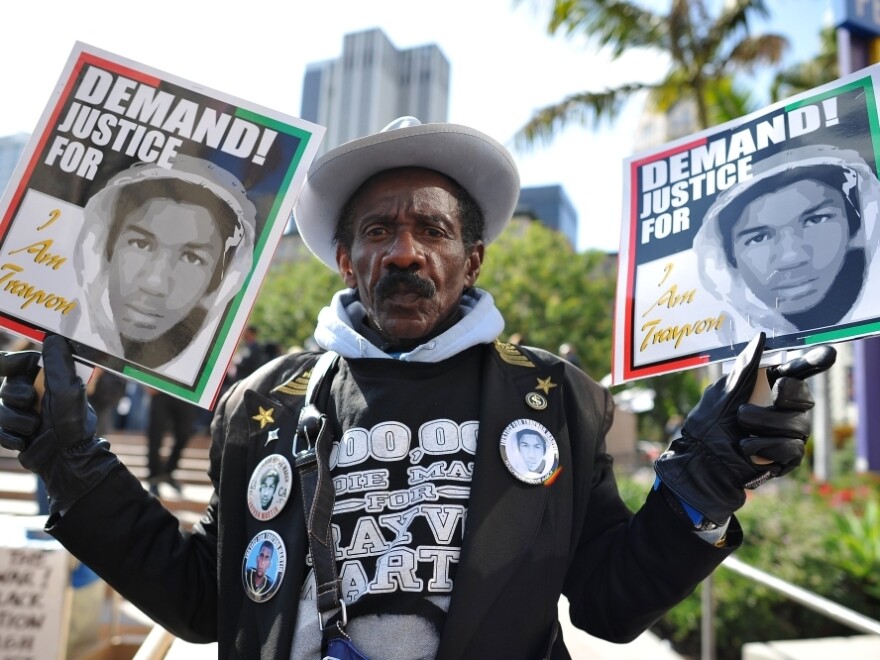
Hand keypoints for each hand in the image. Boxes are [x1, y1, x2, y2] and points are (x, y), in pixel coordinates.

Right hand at [0, 335, 96, 468]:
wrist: (67, 459)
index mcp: (47, 379)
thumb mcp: (68, 388)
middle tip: (29, 401)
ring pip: (0, 409)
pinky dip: (10, 436)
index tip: (8, 364)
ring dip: (15, 419)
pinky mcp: (15, 432)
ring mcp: (23, 414)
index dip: (9, 362)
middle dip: (14, 394)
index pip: (16, 362)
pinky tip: (25, 441)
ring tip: (34, 427)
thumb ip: (58, 363)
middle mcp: (34, 394)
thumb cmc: (72, 422)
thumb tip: (53, 338)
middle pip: (6, 385)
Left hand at [654, 333, 835, 524]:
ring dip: (765, 427)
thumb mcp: (724, 393)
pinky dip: (767, 447)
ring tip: (741, 433)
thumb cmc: (709, 423)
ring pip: (798, 424)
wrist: (703, 460)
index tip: (828, 353)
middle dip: (778, 401)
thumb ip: (744, 367)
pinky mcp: (789, 456)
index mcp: (770, 386)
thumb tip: (761, 338)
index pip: (799, 371)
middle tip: (747, 410)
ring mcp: (790, 431)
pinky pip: (793, 448)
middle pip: (803, 397)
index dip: (815, 361)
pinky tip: (749, 449)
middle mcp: (785, 407)